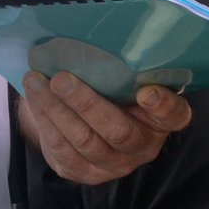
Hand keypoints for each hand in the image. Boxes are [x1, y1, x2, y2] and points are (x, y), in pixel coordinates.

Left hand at [19, 70, 190, 184]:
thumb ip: (130, 68)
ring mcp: (114, 165)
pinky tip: (35, 99)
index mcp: (163, 120)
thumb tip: (110, 36)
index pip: (173, 115)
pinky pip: (62, 151)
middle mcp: (144, 147)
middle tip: (61, 78)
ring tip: (36, 81)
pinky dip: (45, 122)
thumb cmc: (117, 89)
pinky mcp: (84, 172)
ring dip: (55, 110)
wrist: (93, 120)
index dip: (162, 105)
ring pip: (83, 141)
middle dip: (85, 103)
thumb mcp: (131, 79)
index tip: (146, 91)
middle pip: (117, 131)